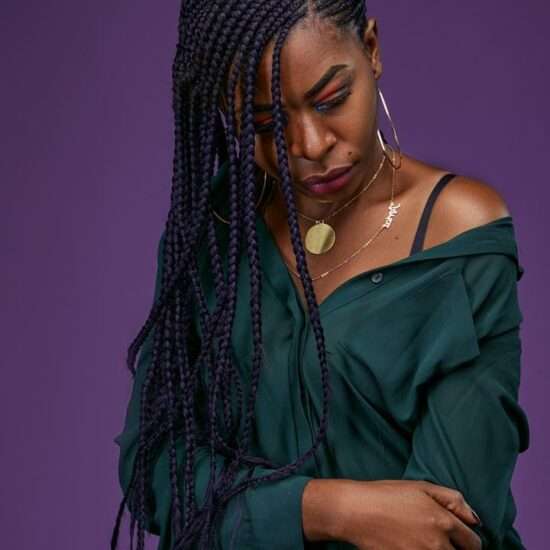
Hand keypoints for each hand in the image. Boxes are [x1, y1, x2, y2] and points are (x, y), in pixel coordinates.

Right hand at [337, 479, 481, 549]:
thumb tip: (475, 520)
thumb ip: (453, 499)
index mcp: (443, 521)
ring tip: (423, 542)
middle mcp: (437, 544)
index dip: (469, 541)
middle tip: (439, 540)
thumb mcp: (421, 487)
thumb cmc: (387, 495)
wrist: (356, 512)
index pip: (474, 544)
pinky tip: (412, 546)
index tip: (459, 539)